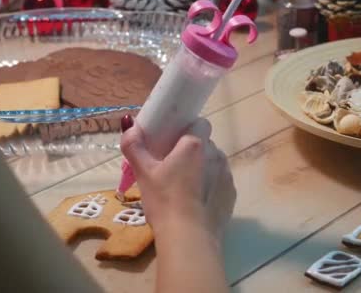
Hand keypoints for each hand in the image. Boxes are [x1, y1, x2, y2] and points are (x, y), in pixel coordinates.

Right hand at [121, 118, 235, 239]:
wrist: (188, 237)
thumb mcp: (143, 172)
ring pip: (214, 163)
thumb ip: (134, 146)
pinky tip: (196, 201)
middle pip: (205, 144)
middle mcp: (216, 155)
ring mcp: (227, 175)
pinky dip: (211, 187)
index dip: (187, 128)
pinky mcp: (231, 195)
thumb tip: (129, 125)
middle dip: (192, 151)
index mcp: (195, 145)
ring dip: (203, 168)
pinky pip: (220, 182)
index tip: (173, 140)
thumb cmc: (164, 200)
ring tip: (184, 186)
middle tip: (172, 166)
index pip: (199, 123)